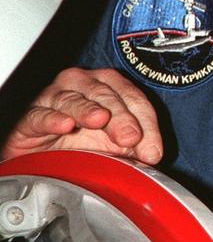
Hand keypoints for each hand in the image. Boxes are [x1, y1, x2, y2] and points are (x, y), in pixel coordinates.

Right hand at [0, 67, 162, 164]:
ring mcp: (55, 97)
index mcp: (109, 87)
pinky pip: (41, 115)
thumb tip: (152, 155)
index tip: (152, 150)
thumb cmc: (78, 142)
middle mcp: (82, 84)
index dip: (146, 122)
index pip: (133, 98)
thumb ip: (135, 146)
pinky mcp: (31, 115)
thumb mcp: (113, 145)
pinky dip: (53, 119)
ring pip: (74, 99)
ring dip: (88, 110)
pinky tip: (64, 125)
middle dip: (121, 117)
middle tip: (131, 138)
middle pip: (106, 95)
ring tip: (100, 120)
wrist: (42, 156)